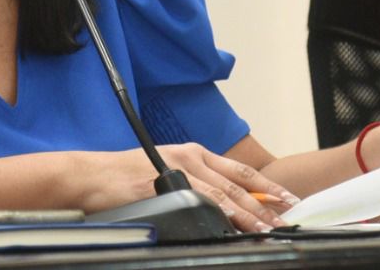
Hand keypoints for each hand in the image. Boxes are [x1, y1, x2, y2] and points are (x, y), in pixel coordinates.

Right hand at [85, 145, 299, 232]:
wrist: (91, 176)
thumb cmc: (122, 176)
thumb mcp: (163, 170)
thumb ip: (191, 182)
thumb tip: (219, 205)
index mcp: (191, 152)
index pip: (237, 169)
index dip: (264, 184)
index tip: (285, 196)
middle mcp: (190, 156)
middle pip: (237, 182)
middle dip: (265, 202)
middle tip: (287, 216)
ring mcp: (180, 169)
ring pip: (225, 193)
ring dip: (250, 212)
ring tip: (269, 227)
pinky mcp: (168, 184)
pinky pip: (203, 201)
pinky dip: (223, 214)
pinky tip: (236, 226)